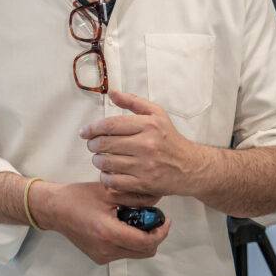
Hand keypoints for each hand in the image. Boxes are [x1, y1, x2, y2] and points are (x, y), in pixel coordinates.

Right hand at [32, 181, 170, 264]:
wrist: (55, 209)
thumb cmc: (78, 197)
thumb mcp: (108, 191)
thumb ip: (135, 196)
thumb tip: (157, 200)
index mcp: (108, 232)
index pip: (145, 241)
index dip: (161, 232)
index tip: (165, 220)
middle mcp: (106, 249)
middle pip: (144, 252)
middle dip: (154, 236)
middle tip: (153, 219)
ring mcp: (102, 256)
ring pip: (135, 254)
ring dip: (141, 240)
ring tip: (135, 220)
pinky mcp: (98, 257)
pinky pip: (123, 253)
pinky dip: (129, 242)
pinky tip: (121, 226)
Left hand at [80, 90, 206, 196]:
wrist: (191, 167)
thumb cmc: (170, 138)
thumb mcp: (157, 114)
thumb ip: (133, 102)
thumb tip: (112, 92)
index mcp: (148, 125)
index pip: (111, 125)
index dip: (92, 128)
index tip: (84, 132)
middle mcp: (147, 144)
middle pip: (106, 144)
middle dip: (92, 145)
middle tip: (92, 145)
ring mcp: (145, 166)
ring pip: (107, 162)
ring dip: (97, 160)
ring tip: (99, 158)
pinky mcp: (145, 183)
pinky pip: (114, 181)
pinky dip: (105, 177)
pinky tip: (107, 172)